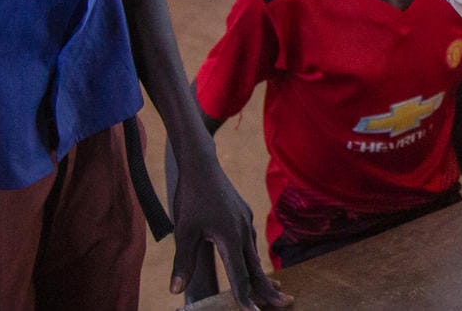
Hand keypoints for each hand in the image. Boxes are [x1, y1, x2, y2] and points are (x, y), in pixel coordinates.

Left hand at [169, 155, 290, 309]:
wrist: (201, 165)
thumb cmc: (191, 197)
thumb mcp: (184, 231)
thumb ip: (183, 262)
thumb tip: (176, 291)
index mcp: (230, 238)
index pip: (240, 277)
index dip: (246, 299)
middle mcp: (243, 231)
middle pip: (256, 268)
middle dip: (269, 289)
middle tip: (285, 304)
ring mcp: (246, 221)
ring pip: (255, 254)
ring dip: (262, 274)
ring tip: (272, 290)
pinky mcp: (244, 214)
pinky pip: (251, 241)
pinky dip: (254, 257)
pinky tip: (251, 261)